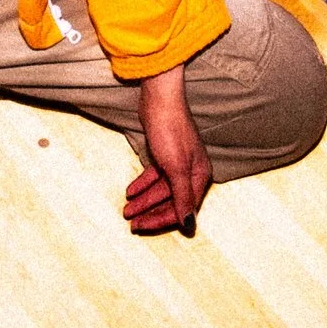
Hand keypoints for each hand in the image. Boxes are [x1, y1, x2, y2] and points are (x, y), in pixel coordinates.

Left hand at [123, 65, 211, 235]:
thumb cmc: (170, 132)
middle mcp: (191, 172)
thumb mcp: (176, 168)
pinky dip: (142, 183)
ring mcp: (177, 163)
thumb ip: (182, 197)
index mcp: (199, 176)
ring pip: (160, 189)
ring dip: (143, 199)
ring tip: (126, 210)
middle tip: (130, 222)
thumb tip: (188, 224)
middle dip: (150, 211)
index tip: (142, 227)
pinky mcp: (164, 154)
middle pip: (170, 200)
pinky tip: (129, 190)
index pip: (182, 207)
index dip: (162, 219)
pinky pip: (154, 176)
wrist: (159, 101)